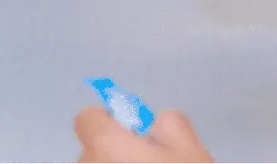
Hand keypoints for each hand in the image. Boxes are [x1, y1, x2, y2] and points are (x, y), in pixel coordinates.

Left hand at [74, 106, 211, 162]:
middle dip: (117, 149)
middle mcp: (86, 162)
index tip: (134, 132)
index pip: (88, 117)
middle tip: (150, 159)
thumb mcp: (190, 150)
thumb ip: (170, 122)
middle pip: (94, 146)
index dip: (111, 120)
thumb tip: (158, 120)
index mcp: (104, 142)